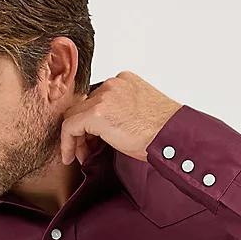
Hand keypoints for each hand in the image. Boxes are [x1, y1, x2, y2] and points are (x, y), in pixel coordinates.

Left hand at [59, 71, 182, 168]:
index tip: (94, 141)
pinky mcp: (97, 113)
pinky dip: (68, 143)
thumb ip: (124, 113)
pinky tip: (71, 157)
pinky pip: (70, 126)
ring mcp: (104, 97)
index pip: (98, 99)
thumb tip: (111, 130)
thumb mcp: (143, 114)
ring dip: (75, 138)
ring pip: (75, 115)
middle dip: (83, 131)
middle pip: (84, 106)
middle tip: (87, 151)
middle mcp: (112, 84)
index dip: (92, 123)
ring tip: (81, 157)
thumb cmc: (165, 132)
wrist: (173, 136)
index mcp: (125, 82)